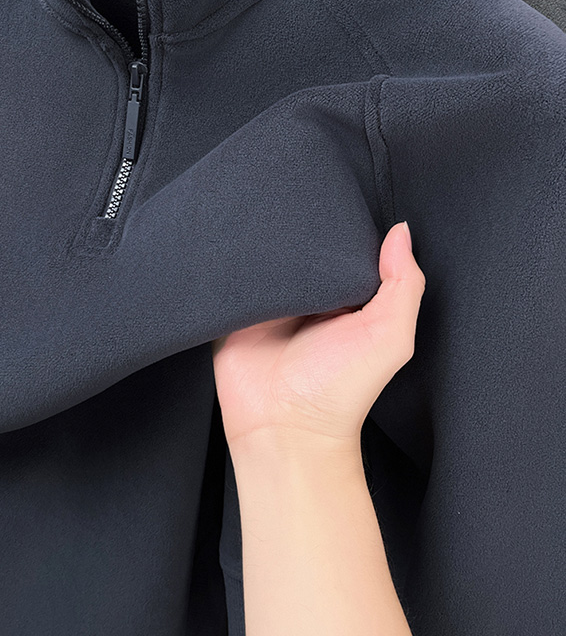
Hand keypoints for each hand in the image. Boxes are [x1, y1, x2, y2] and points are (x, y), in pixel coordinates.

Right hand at [212, 221, 424, 455]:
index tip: (342, 204)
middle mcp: (309, 299)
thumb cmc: (341, 393)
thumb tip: (400, 232)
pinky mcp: (236, 311)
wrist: (285, 430)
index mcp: (348, 300)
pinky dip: (232, 262)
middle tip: (299, 206)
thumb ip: (404, 285)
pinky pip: (230, 277)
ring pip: (267, 257)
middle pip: (305, 248)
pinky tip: (236, 248)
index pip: (347, 250)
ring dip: (264, 241)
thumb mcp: (390, 336)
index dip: (347, 228)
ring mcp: (271, 304)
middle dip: (303, 228)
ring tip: (263, 220)